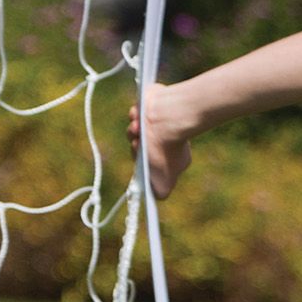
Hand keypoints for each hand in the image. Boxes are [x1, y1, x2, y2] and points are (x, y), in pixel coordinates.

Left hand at [127, 82, 194, 199]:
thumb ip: (160, 191)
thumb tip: (157, 196)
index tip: (137, 164)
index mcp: (168, 153)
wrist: (167, 118)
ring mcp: (157, 120)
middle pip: (139, 145)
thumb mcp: (163, 181)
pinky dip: (135, 116)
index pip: (147, 161)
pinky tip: (139, 117)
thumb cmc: (167, 149)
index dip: (140, 162)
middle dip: (135, 146)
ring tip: (137, 129)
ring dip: (133, 131)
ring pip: (134, 129)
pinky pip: (136, 113)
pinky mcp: (152, 104)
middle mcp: (163, 138)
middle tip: (137, 145)